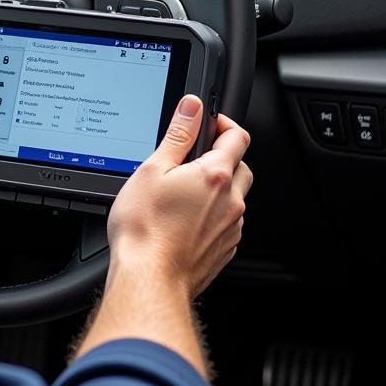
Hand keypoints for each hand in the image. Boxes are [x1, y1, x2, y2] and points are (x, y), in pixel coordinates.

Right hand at [107, 95, 252, 298]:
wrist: (149, 278)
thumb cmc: (144, 229)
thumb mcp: (152, 170)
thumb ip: (178, 136)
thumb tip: (193, 107)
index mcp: (214, 176)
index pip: (237, 137)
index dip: (223, 124)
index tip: (208, 125)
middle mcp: (231, 201)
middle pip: (241, 166)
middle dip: (223, 157)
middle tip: (193, 161)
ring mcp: (231, 228)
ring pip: (236, 197)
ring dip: (218, 189)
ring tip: (183, 195)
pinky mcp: (224, 249)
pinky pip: (228, 223)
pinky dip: (213, 216)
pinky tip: (185, 221)